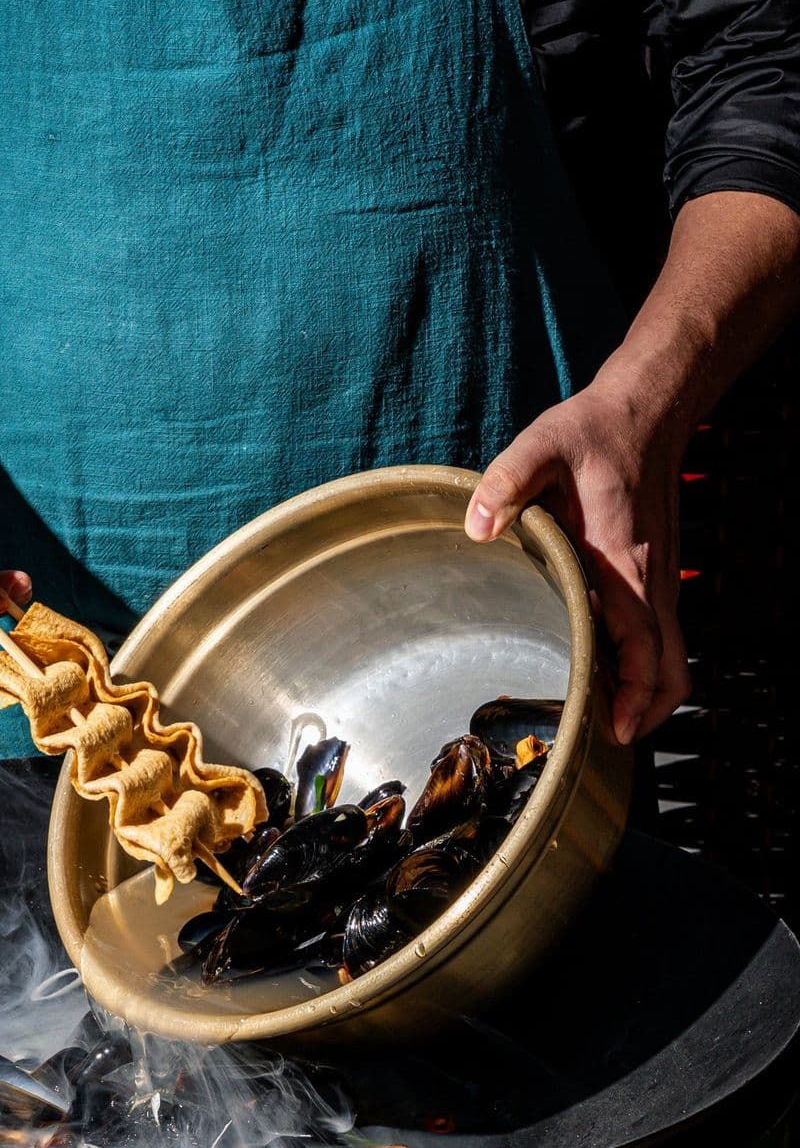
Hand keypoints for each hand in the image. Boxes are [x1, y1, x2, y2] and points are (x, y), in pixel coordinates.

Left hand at [465, 383, 690, 743]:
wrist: (645, 411)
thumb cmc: (595, 433)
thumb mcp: (543, 446)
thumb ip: (506, 483)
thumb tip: (477, 526)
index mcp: (628, 565)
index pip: (649, 651)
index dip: (635, 698)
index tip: (614, 731)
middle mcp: (654, 582)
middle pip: (671, 672)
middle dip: (643, 712)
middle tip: (604, 737)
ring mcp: (659, 582)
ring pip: (669, 658)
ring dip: (642, 692)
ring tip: (600, 716)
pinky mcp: (654, 577)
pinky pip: (658, 638)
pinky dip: (641, 666)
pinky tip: (603, 671)